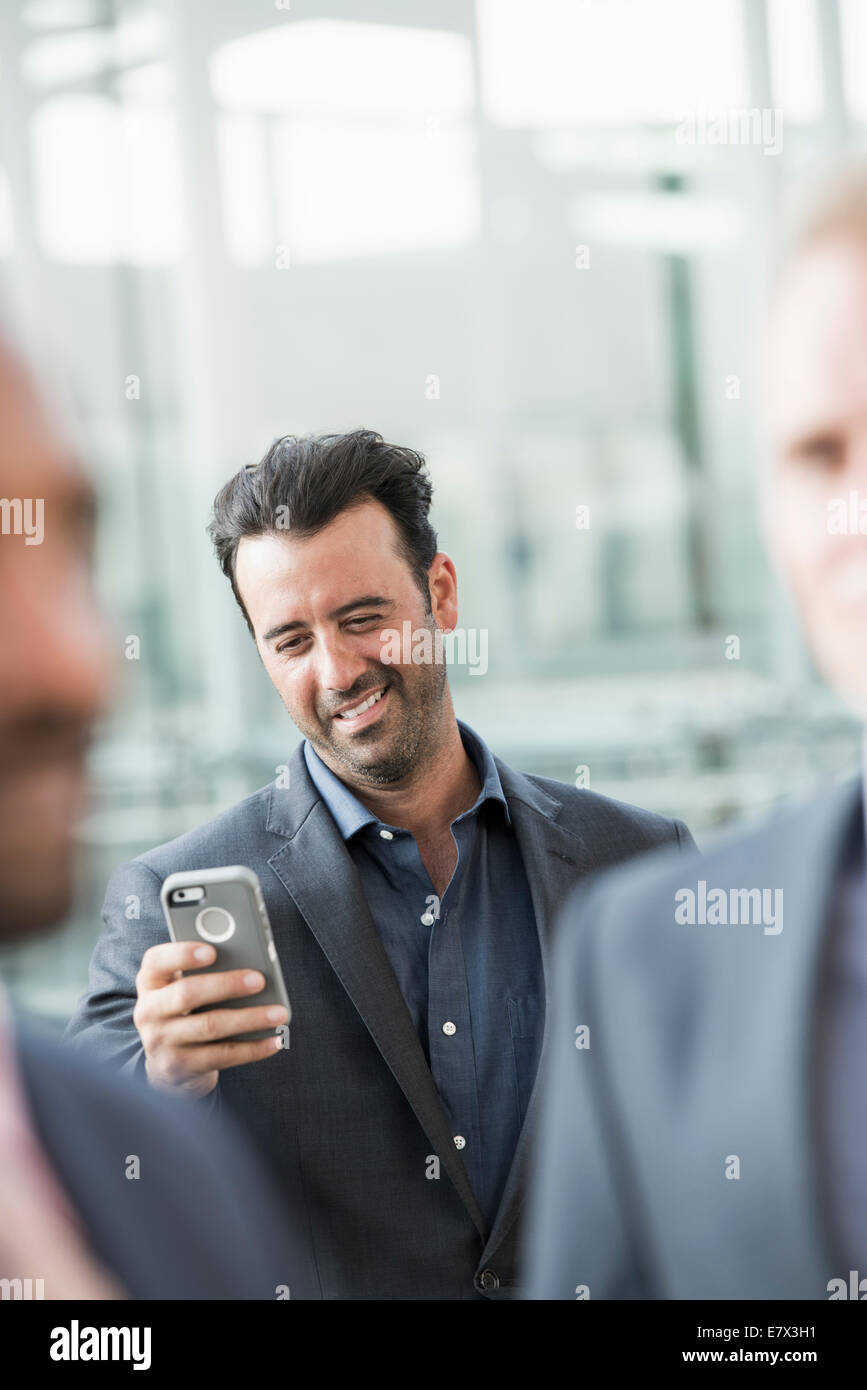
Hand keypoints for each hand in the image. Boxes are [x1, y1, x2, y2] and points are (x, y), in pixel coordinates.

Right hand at [133, 941, 287, 1097]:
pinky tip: (274, 1040)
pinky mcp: (179, 1067)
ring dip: (249, 1018)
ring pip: (209, 1026)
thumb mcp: (183, 987)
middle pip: (187, 993)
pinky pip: (221, 1055)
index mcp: (151, 981)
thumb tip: (250, 962)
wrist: (168, 1065)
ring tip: (279, 1013)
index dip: (182, 954)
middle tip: (260, 980)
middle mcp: (148, 1011)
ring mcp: (160, 1042)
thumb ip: (205, 971)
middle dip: (227, 985)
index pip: (157, 961)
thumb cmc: (186, 1012)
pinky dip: (252, 1048)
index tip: (212, 950)